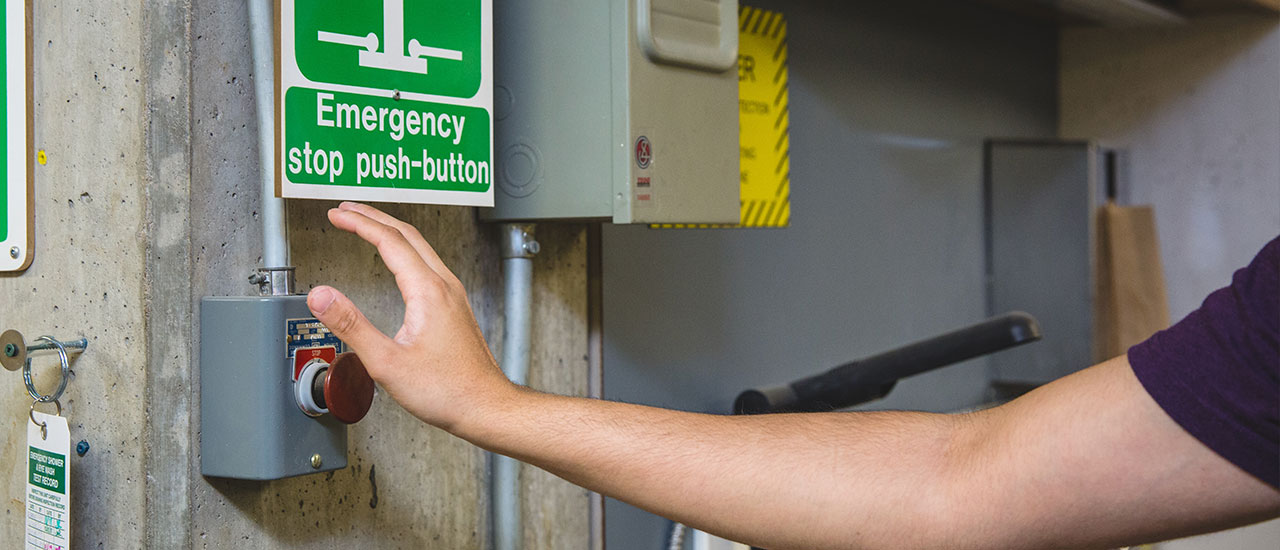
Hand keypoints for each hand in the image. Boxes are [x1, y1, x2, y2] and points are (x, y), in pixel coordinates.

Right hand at [306, 202, 514, 430]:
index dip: (359, 223)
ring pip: (421, 246)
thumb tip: (321, 296)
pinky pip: (428, 262)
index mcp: (428, 292)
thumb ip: (351, 326)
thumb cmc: (447, 391)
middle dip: (373, 216)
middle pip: (407, 234)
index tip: (336, 214)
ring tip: (366, 225)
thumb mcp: (386, 363)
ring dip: (390, 230)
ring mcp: (454, 295)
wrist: (486, 406)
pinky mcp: (456, 306)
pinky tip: (398, 258)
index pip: (390, 241)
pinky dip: (405, 249)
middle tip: (346, 210)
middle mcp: (445, 286)